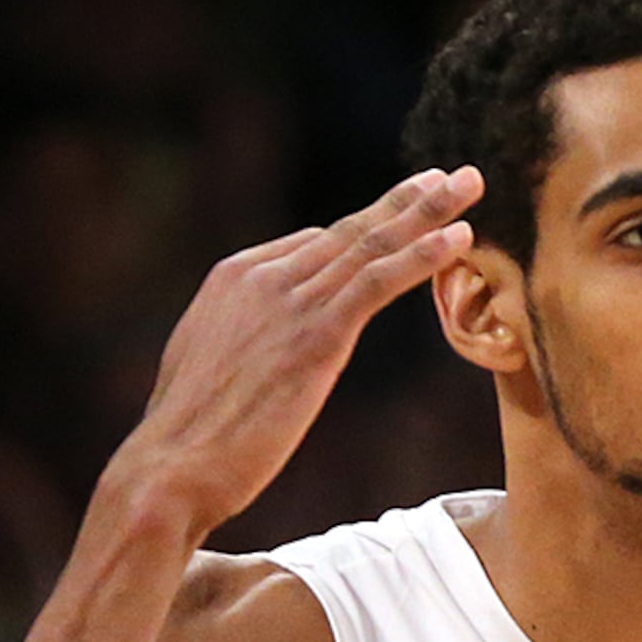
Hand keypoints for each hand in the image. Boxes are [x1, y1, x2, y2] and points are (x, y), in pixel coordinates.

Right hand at [106, 168, 481, 541]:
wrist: (172, 466)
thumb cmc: (191, 435)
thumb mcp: (212, 366)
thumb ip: (245, 337)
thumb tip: (269, 339)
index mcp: (235, 278)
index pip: (314, 245)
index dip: (369, 234)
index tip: (412, 217)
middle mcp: (262, 276)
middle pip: (349, 229)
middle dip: (407, 199)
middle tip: (454, 175)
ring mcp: (288, 301)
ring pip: (370, 243)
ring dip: (426, 211)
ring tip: (469, 184)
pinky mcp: (315, 335)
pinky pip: (377, 282)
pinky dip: (421, 256)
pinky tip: (459, 238)